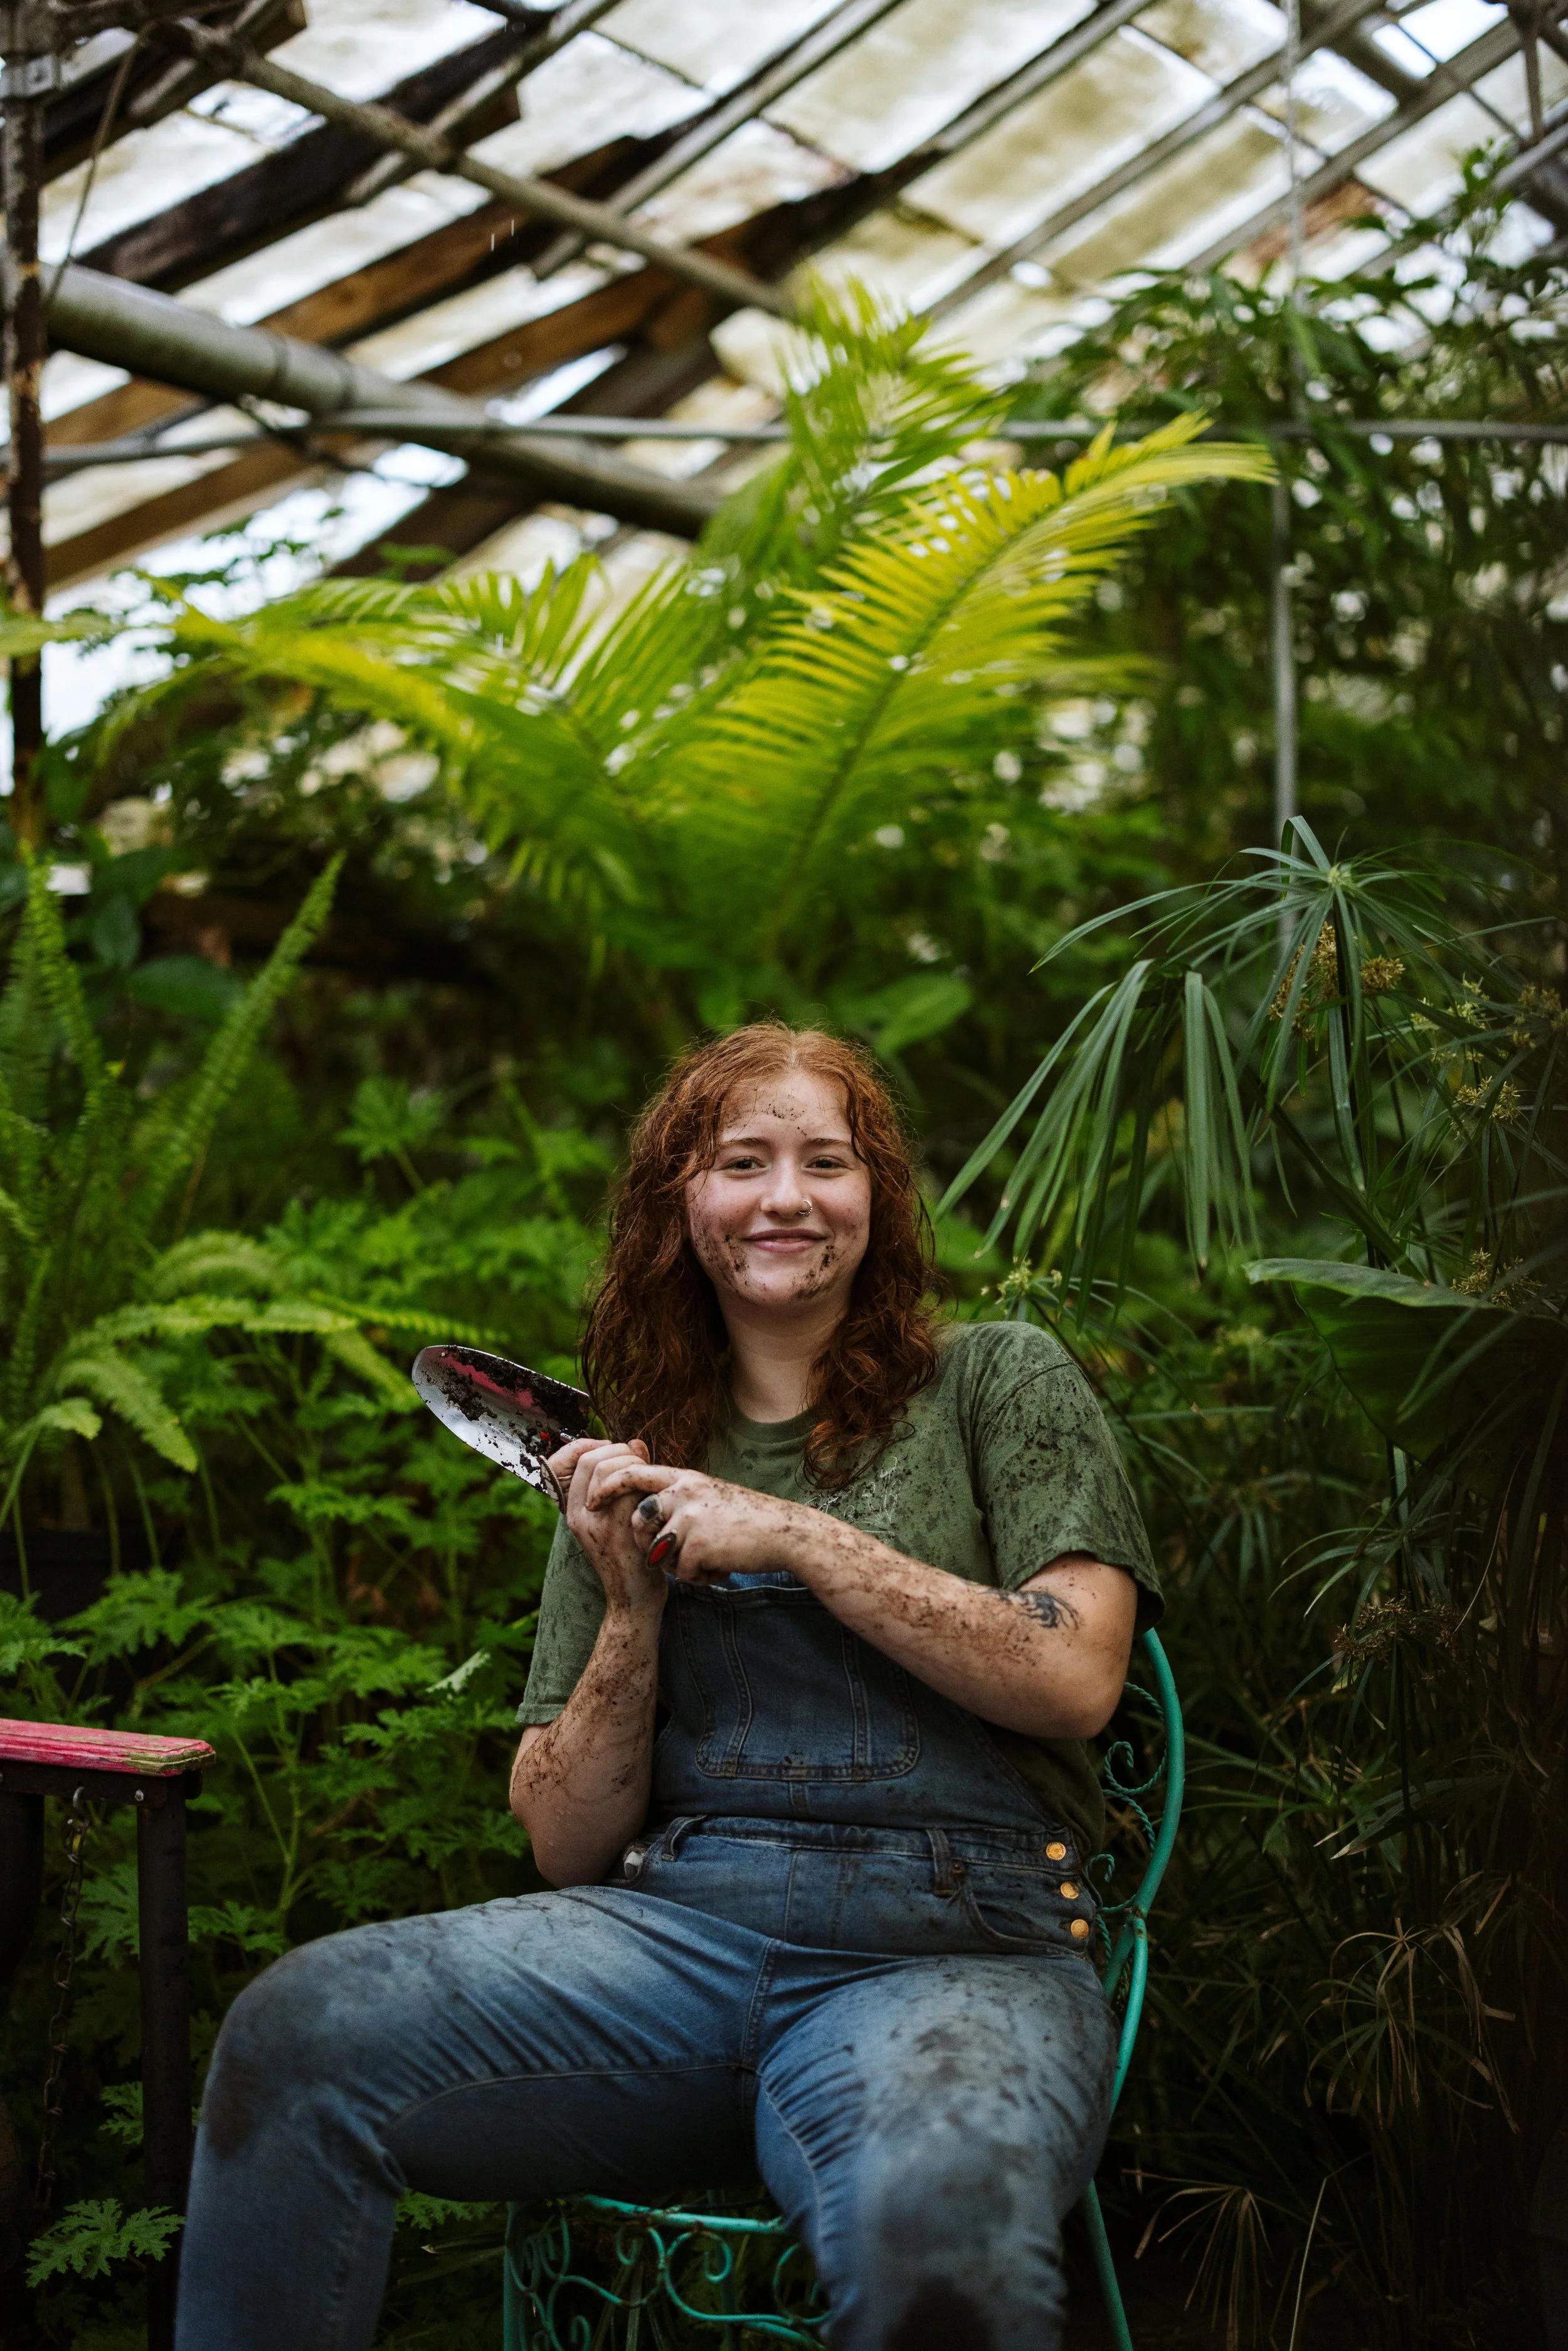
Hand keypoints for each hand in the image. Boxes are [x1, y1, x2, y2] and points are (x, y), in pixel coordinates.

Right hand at [546, 1437, 668, 1616]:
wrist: (632, 1599)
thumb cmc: (629, 1554)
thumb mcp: (613, 1517)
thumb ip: (619, 1480)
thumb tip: (635, 1442)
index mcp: (574, 1509)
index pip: (576, 1457)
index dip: (597, 1444)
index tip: (617, 1449)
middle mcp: (580, 1514)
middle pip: (592, 1458)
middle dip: (621, 1451)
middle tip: (639, 1463)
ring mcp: (598, 1522)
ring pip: (611, 1469)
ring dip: (635, 1464)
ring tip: (647, 1477)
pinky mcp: (620, 1530)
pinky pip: (631, 1489)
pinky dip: (647, 1483)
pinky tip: (656, 1493)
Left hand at [580, 1458, 810, 1586]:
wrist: (785, 1532)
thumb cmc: (749, 1518)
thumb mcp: (710, 1495)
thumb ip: (680, 1496)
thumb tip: (647, 1510)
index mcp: (685, 1478)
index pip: (634, 1474)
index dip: (608, 1487)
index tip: (592, 1501)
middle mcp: (683, 1492)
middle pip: (639, 1521)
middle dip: (650, 1546)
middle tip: (680, 1554)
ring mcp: (690, 1517)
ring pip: (660, 1553)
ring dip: (681, 1565)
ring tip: (710, 1559)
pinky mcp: (697, 1543)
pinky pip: (681, 1572)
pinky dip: (700, 1577)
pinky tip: (721, 1566)